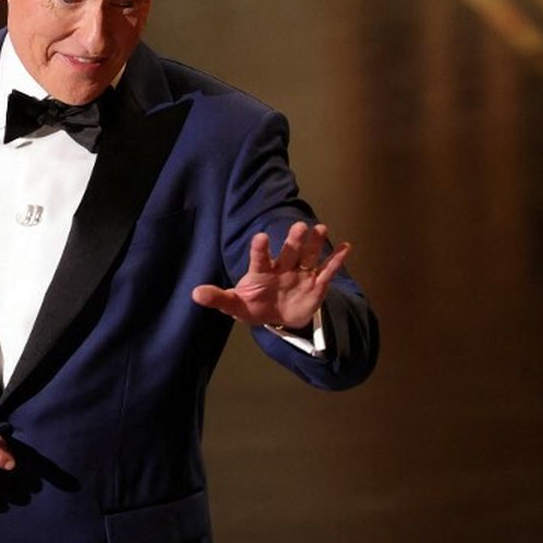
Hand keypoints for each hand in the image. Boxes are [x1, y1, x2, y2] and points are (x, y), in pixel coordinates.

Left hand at [191, 222, 350, 329]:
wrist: (277, 316)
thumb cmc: (254, 305)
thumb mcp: (235, 304)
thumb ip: (218, 298)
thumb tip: (195, 293)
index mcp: (262, 271)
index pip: (260, 257)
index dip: (260, 248)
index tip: (261, 237)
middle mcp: (283, 268)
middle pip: (289, 252)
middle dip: (293, 241)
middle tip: (298, 226)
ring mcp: (301, 274)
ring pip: (309, 256)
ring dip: (315, 244)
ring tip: (321, 229)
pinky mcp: (316, 284)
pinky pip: (327, 271)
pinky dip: (337, 260)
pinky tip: (347, 247)